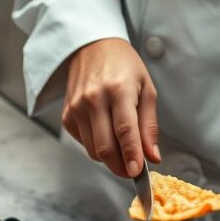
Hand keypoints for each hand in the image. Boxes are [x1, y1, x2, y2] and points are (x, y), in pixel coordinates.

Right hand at [63, 38, 160, 177]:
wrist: (92, 47)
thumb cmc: (124, 66)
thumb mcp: (146, 89)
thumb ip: (149, 125)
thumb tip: (152, 156)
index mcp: (118, 90)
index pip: (125, 131)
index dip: (131, 155)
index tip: (136, 173)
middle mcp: (94, 99)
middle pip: (105, 147)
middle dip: (120, 166)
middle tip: (132, 171)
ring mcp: (77, 108)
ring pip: (93, 150)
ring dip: (110, 158)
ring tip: (122, 149)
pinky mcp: (67, 115)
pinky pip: (83, 143)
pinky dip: (97, 146)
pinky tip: (105, 133)